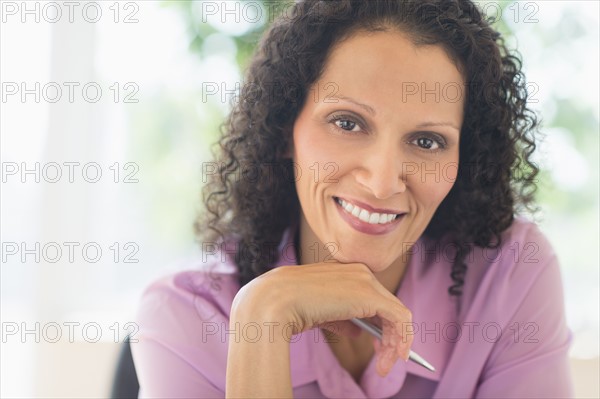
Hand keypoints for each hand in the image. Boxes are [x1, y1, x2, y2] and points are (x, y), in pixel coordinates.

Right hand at [231, 261, 412, 375]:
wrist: (276, 300)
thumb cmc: (290, 305)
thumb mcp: (321, 313)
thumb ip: (342, 319)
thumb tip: (358, 331)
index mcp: (346, 271)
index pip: (374, 298)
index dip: (381, 324)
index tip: (380, 346)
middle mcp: (360, 272)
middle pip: (388, 306)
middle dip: (390, 337)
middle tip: (384, 363)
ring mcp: (367, 281)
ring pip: (396, 313)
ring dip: (395, 343)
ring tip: (384, 367)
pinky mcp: (371, 296)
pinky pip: (399, 318)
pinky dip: (402, 338)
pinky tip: (394, 357)